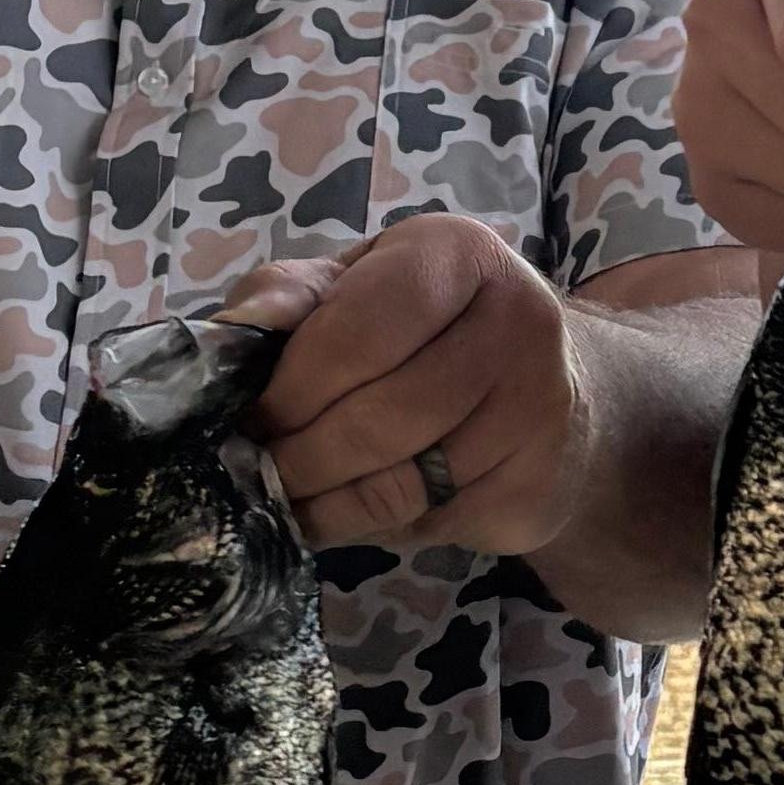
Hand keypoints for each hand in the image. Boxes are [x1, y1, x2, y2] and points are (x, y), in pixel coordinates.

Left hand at [240, 215, 585, 555]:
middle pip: (380, 418)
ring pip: (403, 484)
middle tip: (262, 473)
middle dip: (302, 457)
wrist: (551, 390)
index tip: (253, 417)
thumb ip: (288, 297)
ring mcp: (539, 408)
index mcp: (459, 254)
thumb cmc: (425, 330)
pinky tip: (356, 512)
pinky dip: (376, 531)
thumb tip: (232, 335)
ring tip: (295, 498)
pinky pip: (432, 525)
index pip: (358, 334)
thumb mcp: (354, 287)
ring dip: (329, 504)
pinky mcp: (537, 484)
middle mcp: (518, 321)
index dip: (292, 388)